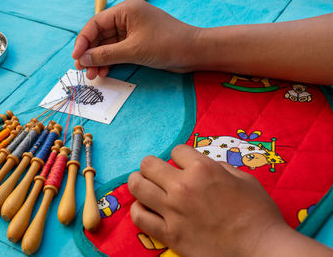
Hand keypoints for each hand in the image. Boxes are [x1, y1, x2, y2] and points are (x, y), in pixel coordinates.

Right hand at [72, 0, 199, 78]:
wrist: (193, 52)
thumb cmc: (167, 44)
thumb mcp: (133, 50)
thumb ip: (106, 55)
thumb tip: (83, 59)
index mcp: (126, 10)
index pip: (95, 24)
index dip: (83, 41)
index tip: (76, 58)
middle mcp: (127, 18)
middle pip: (100, 36)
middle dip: (91, 54)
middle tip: (82, 71)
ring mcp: (132, 31)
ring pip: (108, 46)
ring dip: (100, 61)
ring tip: (93, 76)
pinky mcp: (138, 43)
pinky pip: (118, 52)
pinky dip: (111, 62)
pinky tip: (104, 73)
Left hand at [128, 145, 332, 256]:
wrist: (261, 249)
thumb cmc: (258, 213)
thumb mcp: (245, 179)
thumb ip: (220, 168)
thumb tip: (205, 166)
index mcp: (203, 169)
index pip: (176, 150)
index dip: (180, 156)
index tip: (183, 164)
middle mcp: (183, 186)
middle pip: (148, 164)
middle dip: (151, 165)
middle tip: (156, 172)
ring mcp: (173, 211)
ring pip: (137, 187)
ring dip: (138, 182)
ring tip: (143, 185)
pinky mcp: (169, 235)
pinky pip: (140, 217)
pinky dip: (139, 210)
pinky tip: (146, 208)